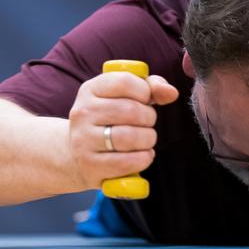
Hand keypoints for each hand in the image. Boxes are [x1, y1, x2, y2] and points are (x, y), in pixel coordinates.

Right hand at [67, 72, 178, 188]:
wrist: (77, 154)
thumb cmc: (109, 121)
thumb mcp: (124, 97)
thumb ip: (150, 87)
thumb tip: (171, 92)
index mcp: (90, 90)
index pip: (124, 82)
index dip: (144, 91)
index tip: (146, 100)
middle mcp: (82, 113)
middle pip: (130, 110)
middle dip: (149, 118)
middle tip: (148, 124)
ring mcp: (83, 140)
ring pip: (129, 137)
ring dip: (148, 139)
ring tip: (146, 140)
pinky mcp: (89, 165)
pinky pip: (126, 162)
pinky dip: (143, 159)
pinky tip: (143, 156)